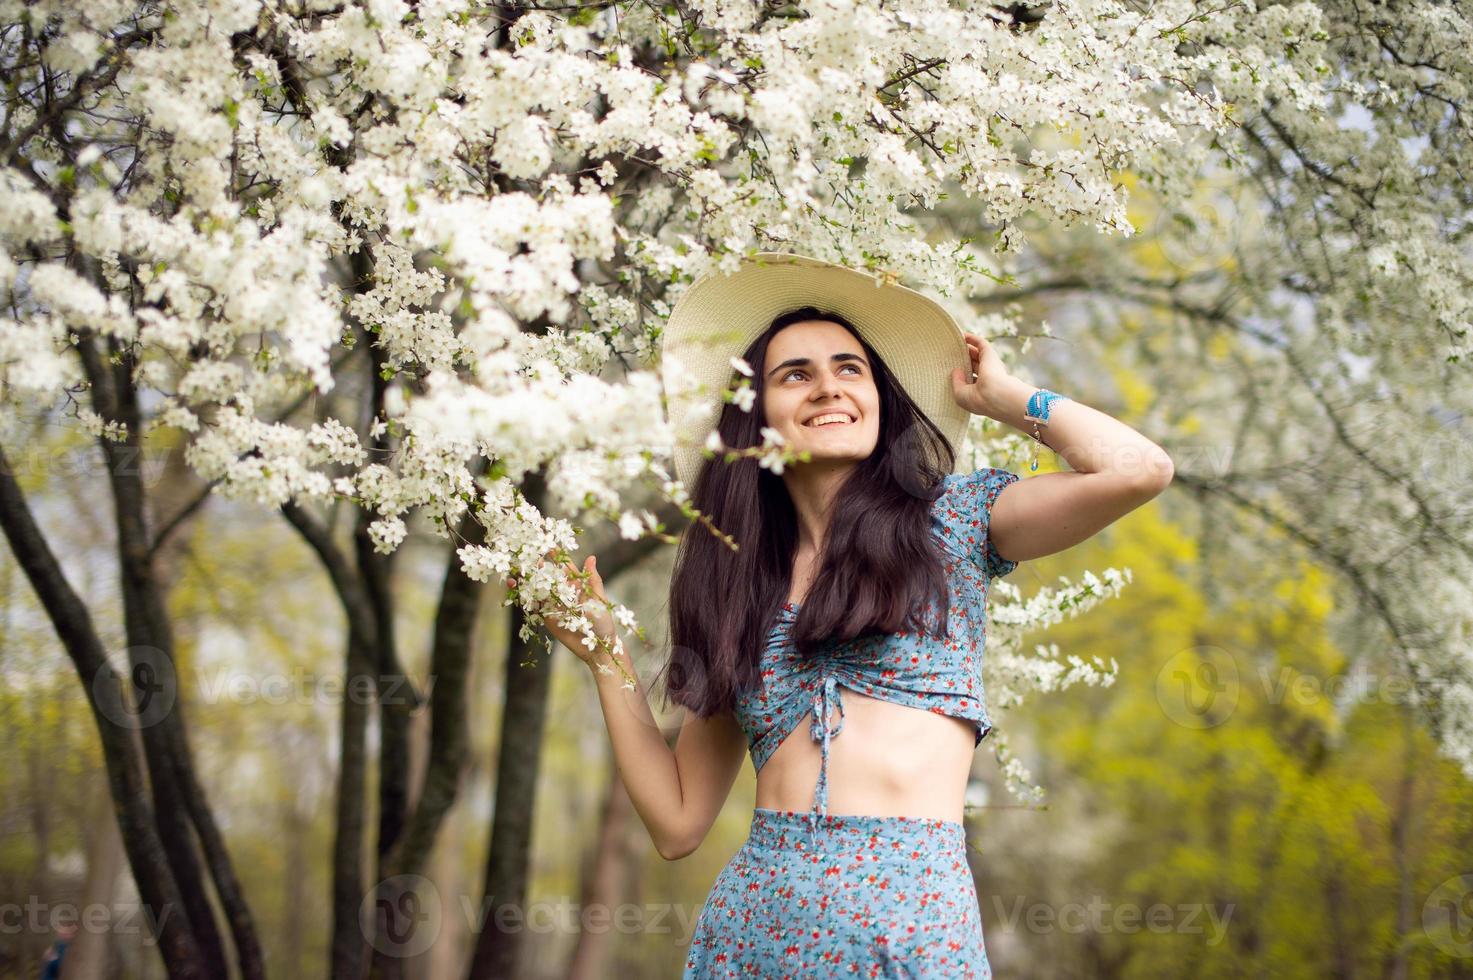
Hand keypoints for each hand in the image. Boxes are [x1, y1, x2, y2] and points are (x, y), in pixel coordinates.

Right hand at [505, 552, 618, 669]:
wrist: (596, 648)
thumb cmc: (603, 621)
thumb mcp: (599, 599)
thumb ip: (592, 580)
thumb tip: (591, 557)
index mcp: (576, 584)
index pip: (564, 566)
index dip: (555, 555)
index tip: (546, 543)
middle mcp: (563, 592)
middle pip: (547, 575)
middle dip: (535, 565)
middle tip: (524, 555)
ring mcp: (553, 603)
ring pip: (537, 588)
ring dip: (526, 579)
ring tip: (514, 570)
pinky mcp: (546, 616)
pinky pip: (533, 604)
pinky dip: (523, 596)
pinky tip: (514, 587)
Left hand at [949, 332, 1014, 417]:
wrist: (994, 394)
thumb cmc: (977, 399)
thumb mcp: (960, 395)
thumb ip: (956, 382)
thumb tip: (955, 370)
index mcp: (980, 389)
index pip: (970, 379)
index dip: (961, 373)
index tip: (950, 369)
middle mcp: (987, 377)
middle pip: (973, 365)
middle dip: (962, 360)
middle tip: (949, 354)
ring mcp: (989, 365)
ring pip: (977, 354)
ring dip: (966, 348)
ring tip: (953, 343)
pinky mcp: (990, 354)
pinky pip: (980, 343)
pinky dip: (972, 338)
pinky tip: (962, 335)